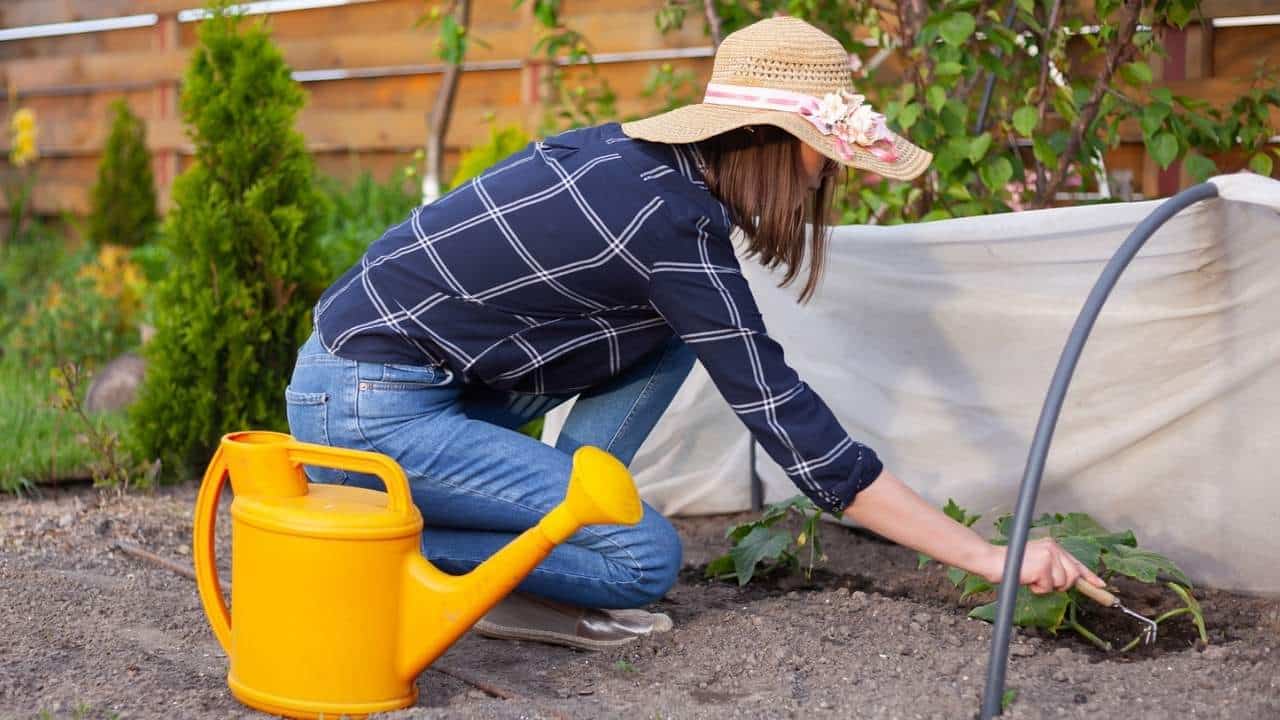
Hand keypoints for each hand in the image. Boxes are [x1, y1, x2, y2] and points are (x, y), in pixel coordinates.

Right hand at [982, 538, 1105, 594]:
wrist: (992, 561)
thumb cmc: (1011, 564)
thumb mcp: (1037, 563)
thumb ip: (1054, 568)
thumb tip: (1071, 581)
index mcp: (1053, 546)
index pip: (1076, 563)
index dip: (1090, 577)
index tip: (1101, 586)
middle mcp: (1054, 548)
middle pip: (1073, 576)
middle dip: (1061, 585)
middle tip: (1042, 582)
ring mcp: (1049, 556)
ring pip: (1062, 583)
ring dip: (1046, 587)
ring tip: (1031, 578)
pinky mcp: (1043, 566)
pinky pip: (1049, 587)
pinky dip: (1038, 588)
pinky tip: (1027, 579)